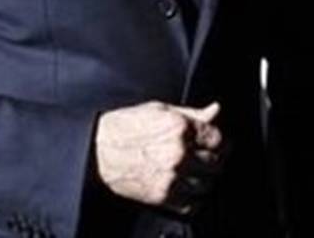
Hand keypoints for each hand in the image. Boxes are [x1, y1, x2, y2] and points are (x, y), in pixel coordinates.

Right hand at [93, 101, 227, 214]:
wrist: (94, 149)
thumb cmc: (121, 127)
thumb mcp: (156, 110)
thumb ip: (190, 112)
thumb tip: (215, 110)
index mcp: (179, 127)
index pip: (219, 139)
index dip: (218, 142)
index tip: (212, 143)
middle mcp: (179, 152)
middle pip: (217, 163)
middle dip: (210, 160)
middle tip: (198, 158)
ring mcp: (173, 176)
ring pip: (208, 185)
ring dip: (202, 180)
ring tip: (187, 172)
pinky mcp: (164, 195)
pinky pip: (194, 203)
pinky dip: (191, 197)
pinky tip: (180, 186)